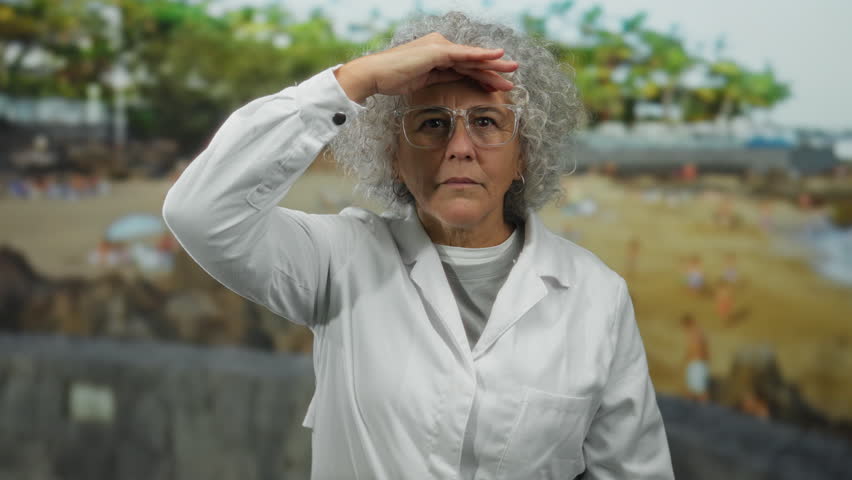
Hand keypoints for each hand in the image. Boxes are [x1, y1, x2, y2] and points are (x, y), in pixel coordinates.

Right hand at [334, 32, 518, 102]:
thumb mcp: (423, 80)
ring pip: (472, 59)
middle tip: (513, 76)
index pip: (464, 66)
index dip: (482, 75)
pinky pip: (464, 55)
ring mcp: (439, 47)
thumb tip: (456, 80)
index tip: (496, 85)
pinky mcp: (437, 51)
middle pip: (472, 61)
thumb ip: (440, 77)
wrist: (375, 75)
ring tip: (512, 71)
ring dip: (493, 66)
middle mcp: (440, 46)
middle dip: (493, 70)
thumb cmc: (392, 80)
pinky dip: (481, 56)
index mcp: (436, 53)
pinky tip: (496, 56)